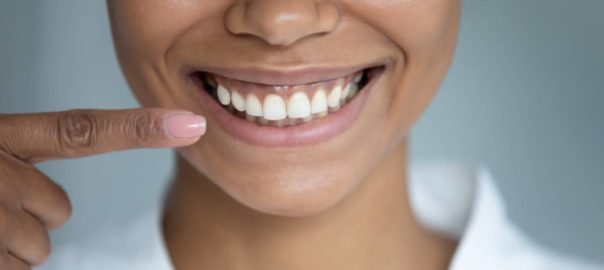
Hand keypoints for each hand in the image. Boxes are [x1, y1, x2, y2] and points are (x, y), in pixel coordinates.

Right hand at [0, 108, 205, 268]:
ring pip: (40, 246)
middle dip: (32, 214)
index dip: (140, 130)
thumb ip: (19, 162)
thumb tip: (53, 202)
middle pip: (60, 208)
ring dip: (12, 243)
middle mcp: (1, 173)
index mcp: (3, 138)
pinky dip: (2, 265)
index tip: (191, 125)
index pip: (82, 131)